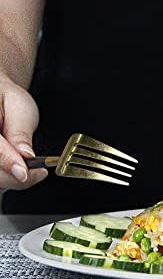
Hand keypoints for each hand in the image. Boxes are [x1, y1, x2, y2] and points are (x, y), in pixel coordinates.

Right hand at [0, 76, 47, 190]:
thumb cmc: (6, 99)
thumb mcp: (19, 108)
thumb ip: (20, 132)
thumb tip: (25, 155)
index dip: (9, 162)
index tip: (25, 172)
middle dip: (16, 176)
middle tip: (40, 171)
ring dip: (15, 180)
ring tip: (34, 170)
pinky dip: (12, 179)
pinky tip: (24, 171)